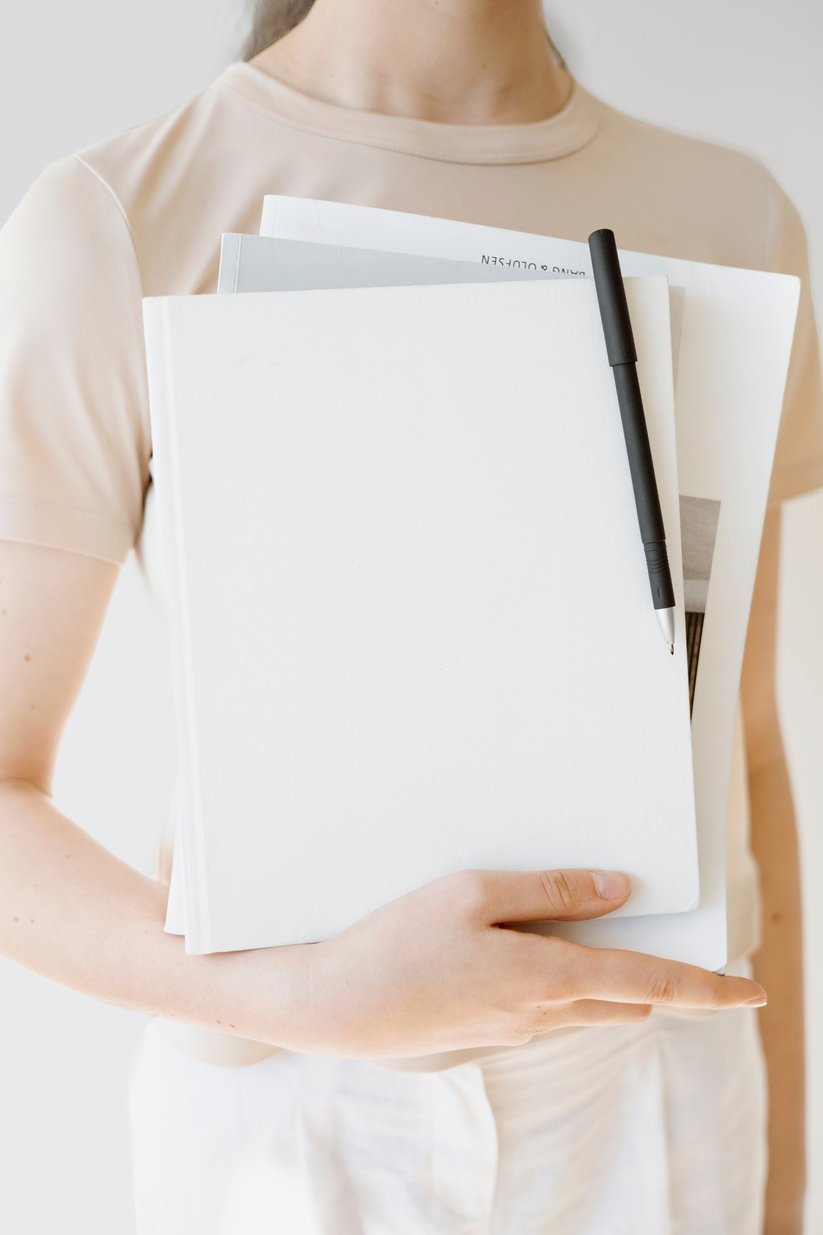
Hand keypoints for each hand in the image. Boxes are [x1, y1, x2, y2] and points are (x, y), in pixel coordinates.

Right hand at [306, 867, 767, 1059]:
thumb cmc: (398, 941)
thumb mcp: (474, 894)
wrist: (335, 1007)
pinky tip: (535, 957)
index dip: (707, 989)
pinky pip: (548, 1013)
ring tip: (605, 941)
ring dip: (611, 984)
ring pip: (588, 1009)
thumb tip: (616, 891)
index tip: (751, 993)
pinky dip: (566, 988)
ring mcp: (513, 1033)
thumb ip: (551, 891)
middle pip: (628, 1003)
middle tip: (677, 952)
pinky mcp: (486, 1036)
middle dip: (661, 983)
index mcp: (548, 977)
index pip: (651, 985)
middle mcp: (541, 1015)